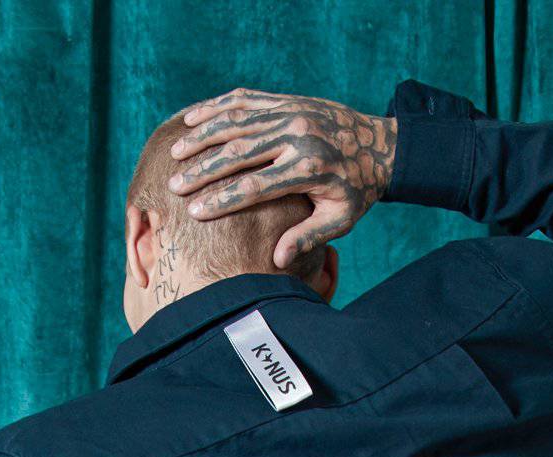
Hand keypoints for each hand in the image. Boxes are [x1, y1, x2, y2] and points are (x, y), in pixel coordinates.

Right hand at [167, 88, 396, 267]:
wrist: (379, 144)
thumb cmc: (356, 191)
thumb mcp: (341, 220)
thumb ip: (308, 237)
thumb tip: (277, 260)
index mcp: (306, 170)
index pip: (254, 187)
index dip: (221, 200)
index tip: (194, 211)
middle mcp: (295, 136)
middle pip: (238, 154)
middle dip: (202, 170)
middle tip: (173, 185)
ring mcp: (290, 113)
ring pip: (237, 122)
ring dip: (202, 136)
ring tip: (175, 153)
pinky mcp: (287, 100)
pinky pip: (246, 100)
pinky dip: (217, 107)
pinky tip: (193, 117)